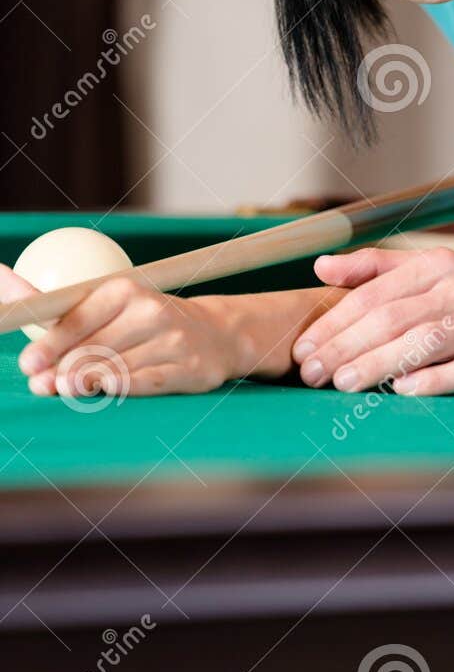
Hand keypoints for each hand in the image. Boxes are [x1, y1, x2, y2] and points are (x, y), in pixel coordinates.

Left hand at [0, 264, 236, 397]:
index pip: (78, 317)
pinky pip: (140, 384)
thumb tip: (0, 281)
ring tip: (65, 388)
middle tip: (40, 384)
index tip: (28, 363)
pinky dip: (117, 389)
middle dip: (60, 369)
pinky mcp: (186, 368)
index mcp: (125, 289)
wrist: (214, 333)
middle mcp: (150, 310)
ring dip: (83, 383)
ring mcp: (170, 340)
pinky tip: (103, 390)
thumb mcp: (110, 306)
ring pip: (112, 369)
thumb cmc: (146, 321)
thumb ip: (60, 308)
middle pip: (92, 348)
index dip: (50, 342)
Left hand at [292, 246, 453, 395]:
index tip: (302, 350)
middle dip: (345, 346)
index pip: (374, 293)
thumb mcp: (439, 274)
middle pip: (393, 317)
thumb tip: (320, 268)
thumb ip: (380, 270)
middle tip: (310, 374)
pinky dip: (435, 379)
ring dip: (379, 363)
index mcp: (441, 267)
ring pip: (426, 341)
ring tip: (343, 383)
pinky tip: (404, 391)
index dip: (333, 323)